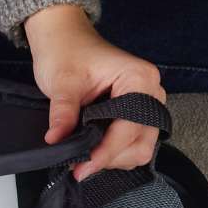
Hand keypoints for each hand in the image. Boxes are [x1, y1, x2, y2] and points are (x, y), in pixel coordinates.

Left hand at [26, 4, 165, 180]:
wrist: (64, 39)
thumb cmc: (66, 52)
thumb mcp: (62, 82)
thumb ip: (63, 113)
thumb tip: (57, 141)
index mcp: (140, 79)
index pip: (129, 128)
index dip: (105, 152)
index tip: (81, 168)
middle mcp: (151, 93)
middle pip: (142, 143)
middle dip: (111, 157)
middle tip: (80, 162)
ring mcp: (146, 104)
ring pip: (140, 147)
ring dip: (112, 157)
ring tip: (84, 154)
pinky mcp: (135, 113)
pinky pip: (132, 142)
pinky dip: (113, 151)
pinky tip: (91, 148)